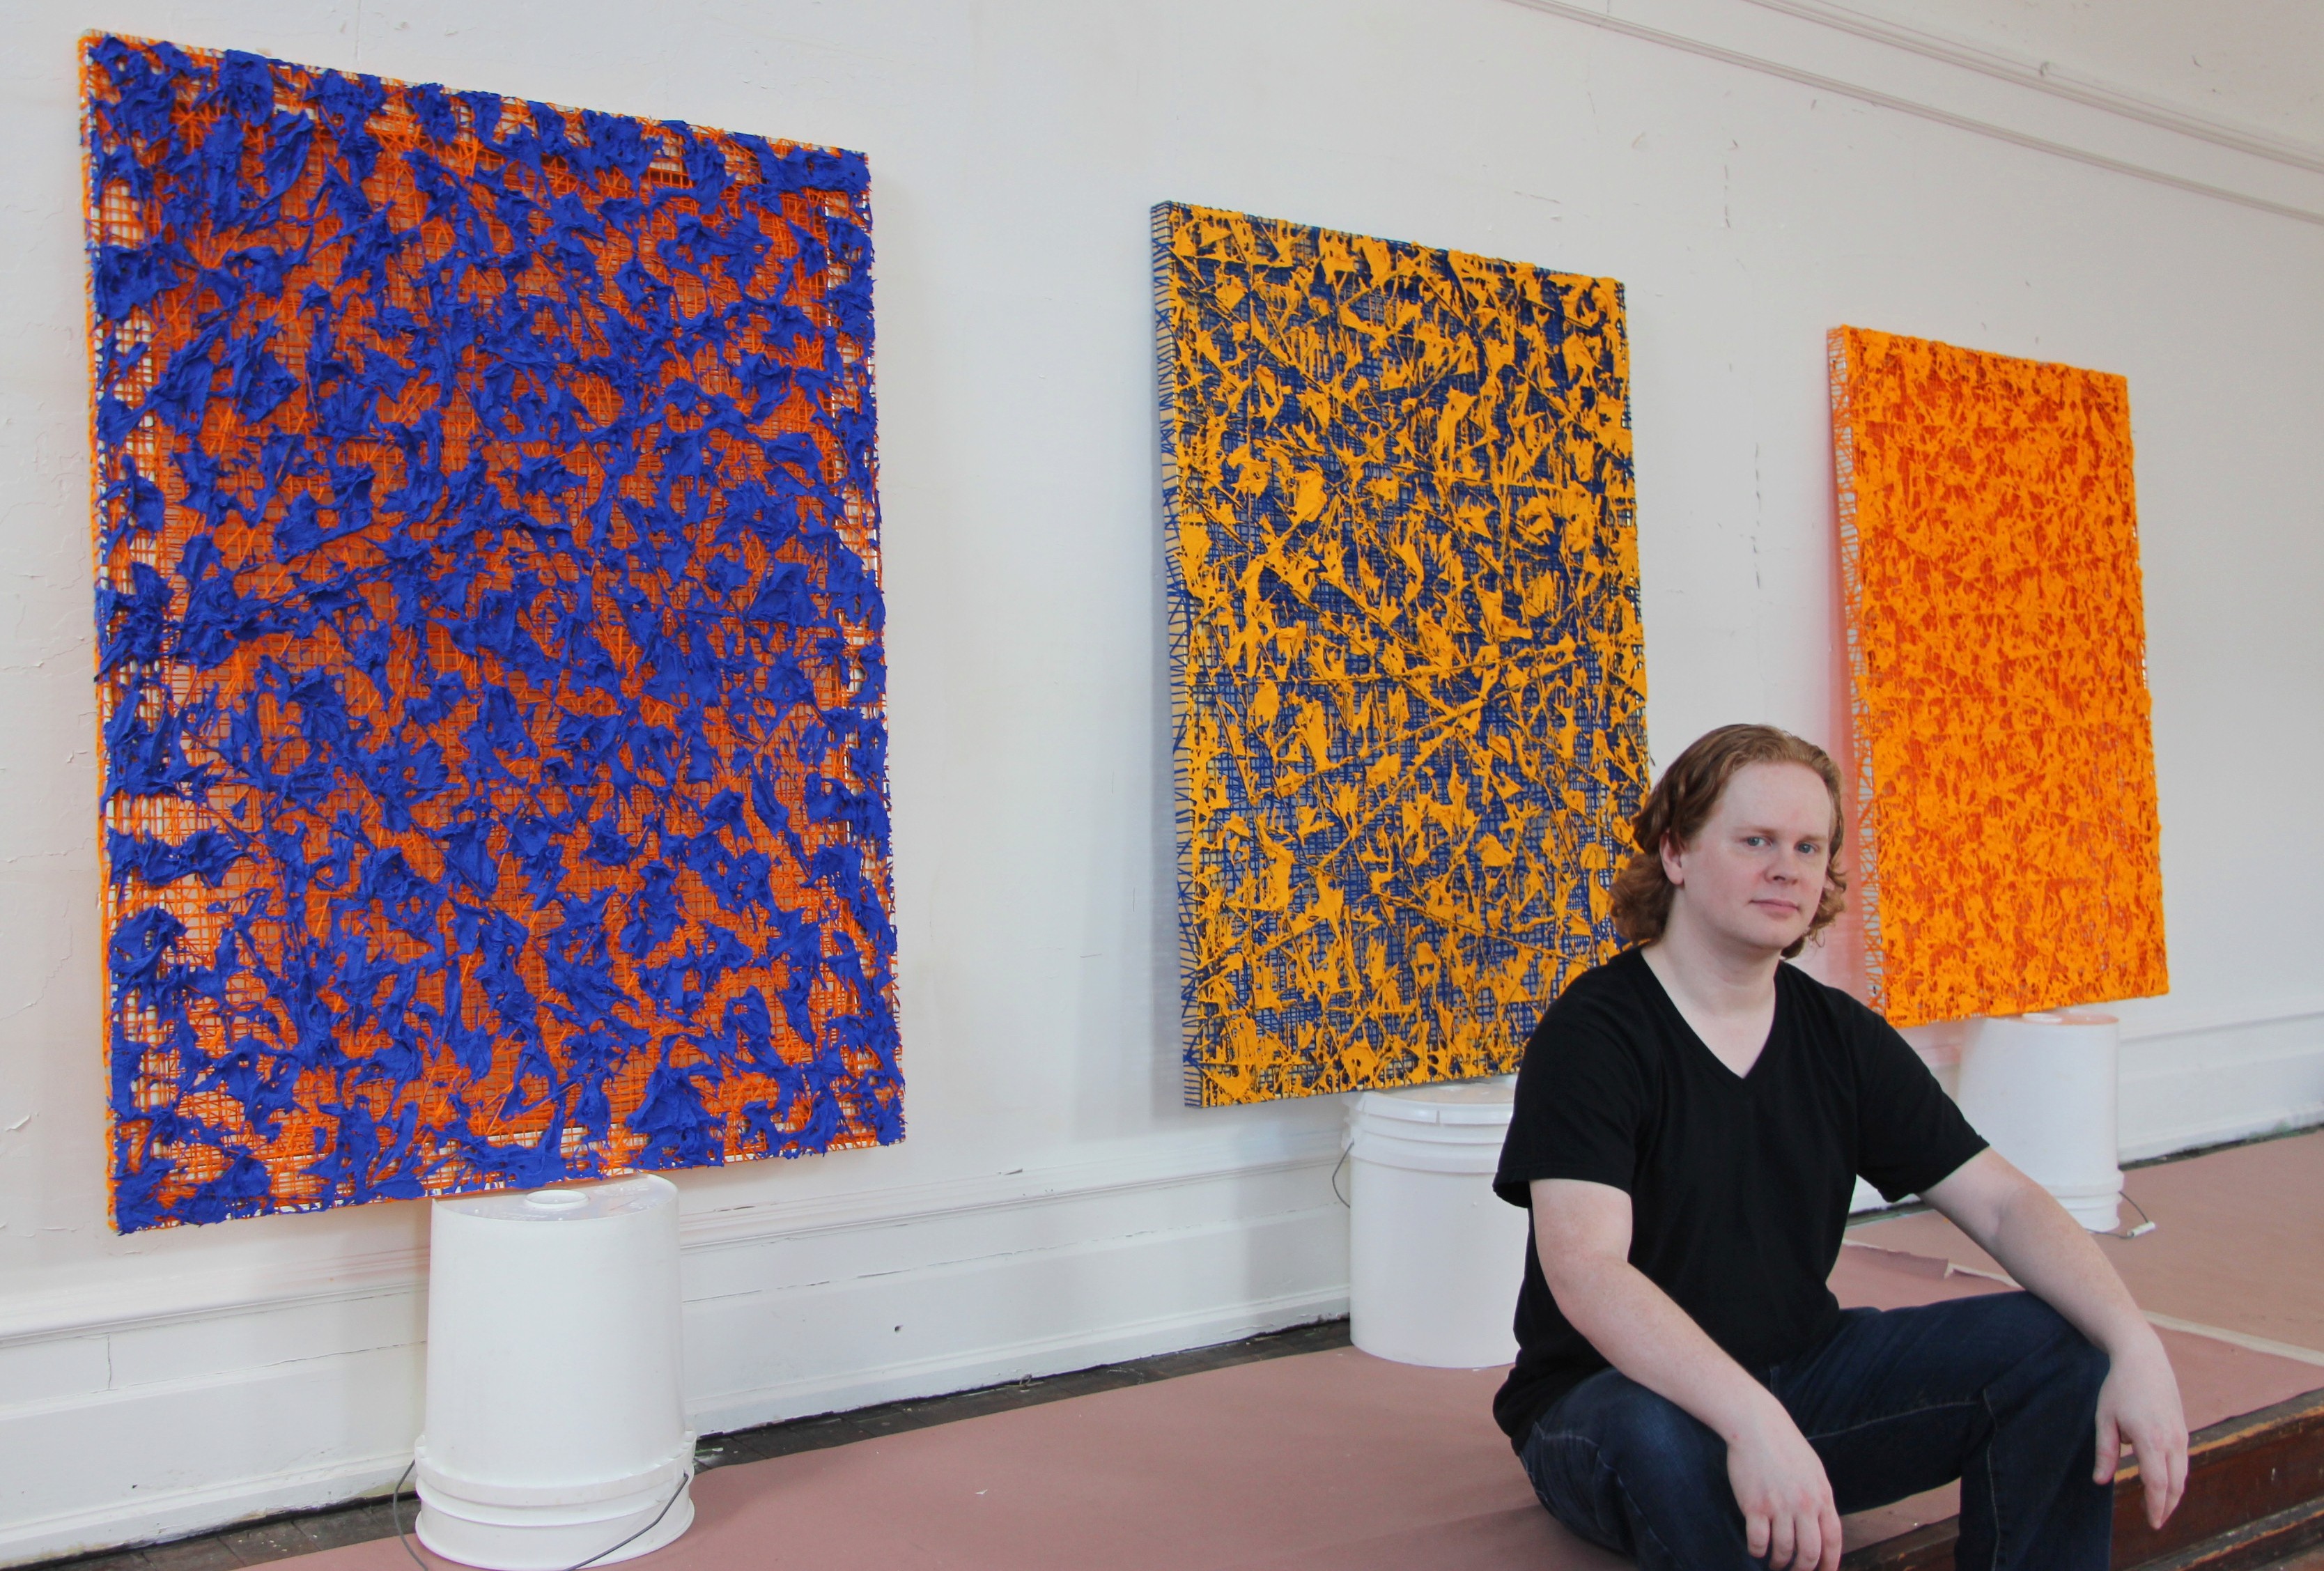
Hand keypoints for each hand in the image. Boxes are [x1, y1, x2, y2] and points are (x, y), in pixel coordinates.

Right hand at [1726, 1402, 1842, 1570]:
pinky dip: (1757, 1551)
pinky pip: (1758, 1541)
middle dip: (1802, 1569)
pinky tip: (1756, 1549)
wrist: (1756, 1424)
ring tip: (1774, 1563)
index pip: (1833, 1541)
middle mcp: (1804, 1505)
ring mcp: (1779, 1506)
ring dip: (1779, 1563)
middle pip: (1809, 1552)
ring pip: (1784, 1551)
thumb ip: (1820, 1498)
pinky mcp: (1755, 1505)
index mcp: (1822, 1496)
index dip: (1830, 1564)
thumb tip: (1821, 1526)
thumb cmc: (1785, 1445)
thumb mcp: (1813, 1470)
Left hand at [2096, 1340, 2187, 1528]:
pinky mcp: (2183, 1430)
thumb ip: (2105, 1452)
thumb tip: (2101, 1482)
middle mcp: (2172, 1440)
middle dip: (2166, 1506)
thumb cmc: (2119, 1388)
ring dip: (2173, 1494)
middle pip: (2175, 1484)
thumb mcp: (2104, 1418)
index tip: (2152, 1523)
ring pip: (2183, 1474)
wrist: (2144, 1359)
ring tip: (2159, 1507)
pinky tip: (2165, 1484)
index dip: (2155, 1505)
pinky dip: (2176, 1477)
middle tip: (2155, 1522)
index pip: (2157, 1483)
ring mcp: (2181, 1434)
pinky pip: (2183, 1461)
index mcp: (2150, 1439)